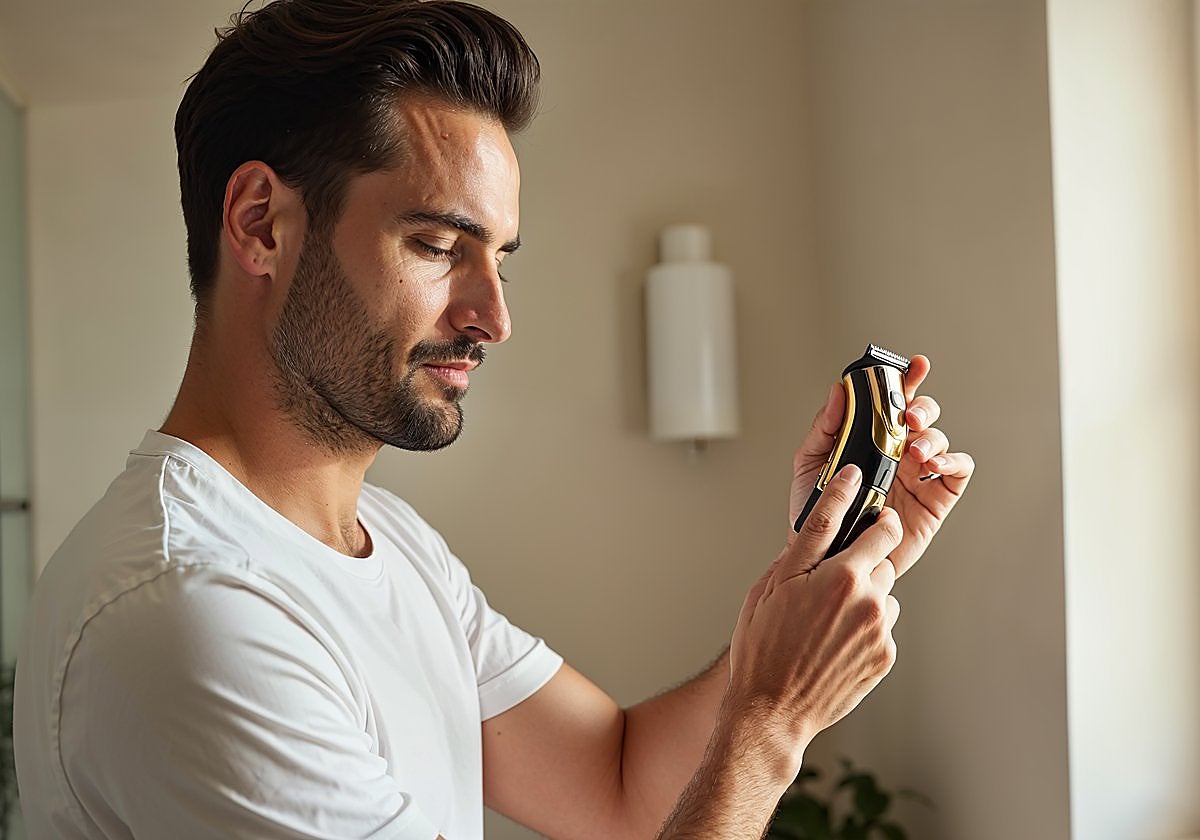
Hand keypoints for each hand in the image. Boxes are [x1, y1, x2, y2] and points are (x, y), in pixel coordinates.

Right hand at [727, 464, 904, 773]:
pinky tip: (835, 642)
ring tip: (827, 620)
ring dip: (864, 596)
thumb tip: (819, 526)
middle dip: (861, 557)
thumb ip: (800, 551)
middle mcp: (864, 597)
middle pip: (880, 555)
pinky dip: (865, 627)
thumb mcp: (770, 588)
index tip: (859, 479)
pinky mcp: (886, 653)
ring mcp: (879, 628)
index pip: (860, 521)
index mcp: (835, 575)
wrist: (773, 710)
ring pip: (883, 592)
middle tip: (835, 574)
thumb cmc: (762, 650)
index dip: (860, 498)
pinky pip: (882, 625)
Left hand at [788, 355, 974, 576]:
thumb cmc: (818, 512)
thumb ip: (825, 427)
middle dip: (922, 408)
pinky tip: (935, 464)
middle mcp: (899, 452)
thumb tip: (839, 390)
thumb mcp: (811, 463)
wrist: (824, 556)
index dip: (908, 380)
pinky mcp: (935, 500)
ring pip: (940, 440)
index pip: (893, 401)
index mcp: (872, 439)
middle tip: (908, 417)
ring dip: (932, 437)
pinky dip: (954, 461)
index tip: (914, 366)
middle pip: (923, 416)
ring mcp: (918, 475)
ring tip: (913, 450)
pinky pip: (958, 472)